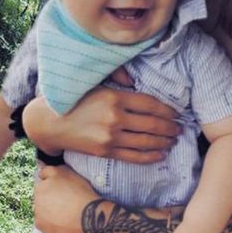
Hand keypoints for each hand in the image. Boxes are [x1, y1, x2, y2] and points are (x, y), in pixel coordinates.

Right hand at [22, 87, 180, 163]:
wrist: (51, 123)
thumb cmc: (75, 99)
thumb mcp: (95, 82)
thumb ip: (116, 76)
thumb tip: (135, 81)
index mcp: (114, 97)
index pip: (150, 104)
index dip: (167, 110)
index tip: (177, 113)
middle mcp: (115, 118)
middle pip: (152, 124)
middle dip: (170, 128)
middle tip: (180, 129)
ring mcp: (110, 137)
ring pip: (146, 142)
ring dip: (164, 142)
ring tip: (173, 141)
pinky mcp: (105, 151)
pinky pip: (134, 156)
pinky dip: (150, 156)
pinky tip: (161, 154)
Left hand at [34, 165, 98, 232]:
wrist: (91, 218)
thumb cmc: (80, 193)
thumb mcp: (65, 172)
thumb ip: (48, 170)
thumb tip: (41, 172)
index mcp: (39, 191)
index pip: (42, 187)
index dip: (54, 189)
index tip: (65, 192)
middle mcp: (35, 208)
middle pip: (42, 204)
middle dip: (51, 204)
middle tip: (68, 204)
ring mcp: (41, 225)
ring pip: (44, 220)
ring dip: (52, 218)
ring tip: (70, 216)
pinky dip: (58, 232)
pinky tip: (69, 227)